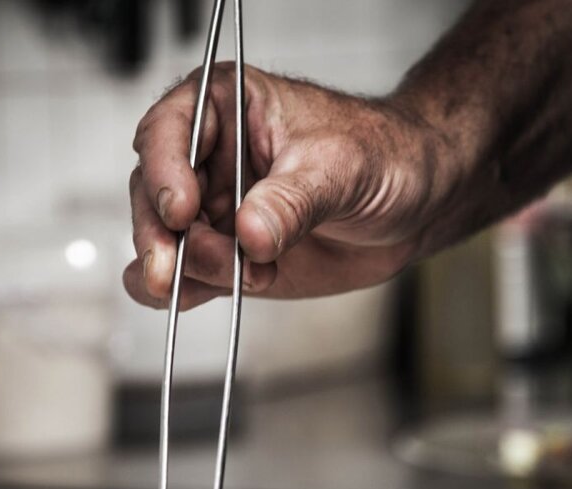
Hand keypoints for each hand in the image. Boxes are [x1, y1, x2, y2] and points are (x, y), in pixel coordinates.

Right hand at [125, 64, 441, 309]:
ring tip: (239, 279)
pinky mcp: (230, 256)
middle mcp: (210, 157)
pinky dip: (184, 292)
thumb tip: (251, 234)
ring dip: (183, 269)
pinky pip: (189, 277)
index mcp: (228, 106)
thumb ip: (293, 201)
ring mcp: (216, 209)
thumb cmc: (384, 155)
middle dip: (162, 235)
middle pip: (154, 192)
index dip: (165, 171)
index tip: (182, 212)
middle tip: (174, 270)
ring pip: (165, 240)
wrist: (417, 203)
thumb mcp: (341, 168)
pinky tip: (192, 298)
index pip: (170, 130)